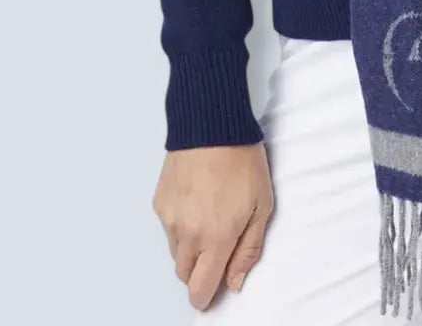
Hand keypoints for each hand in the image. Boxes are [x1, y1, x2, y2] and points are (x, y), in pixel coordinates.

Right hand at [152, 143, 273, 309]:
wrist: (212, 124)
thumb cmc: (243, 161)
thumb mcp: (261, 205)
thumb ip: (248, 249)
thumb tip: (234, 283)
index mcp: (216, 238)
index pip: (200, 289)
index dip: (205, 297)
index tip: (212, 292)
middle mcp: (188, 234)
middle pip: (184, 275)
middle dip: (199, 271)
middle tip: (217, 248)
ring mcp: (169, 218)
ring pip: (175, 252)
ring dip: (190, 248)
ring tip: (209, 217)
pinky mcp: (159, 202)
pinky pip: (167, 228)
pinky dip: (179, 225)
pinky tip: (196, 200)